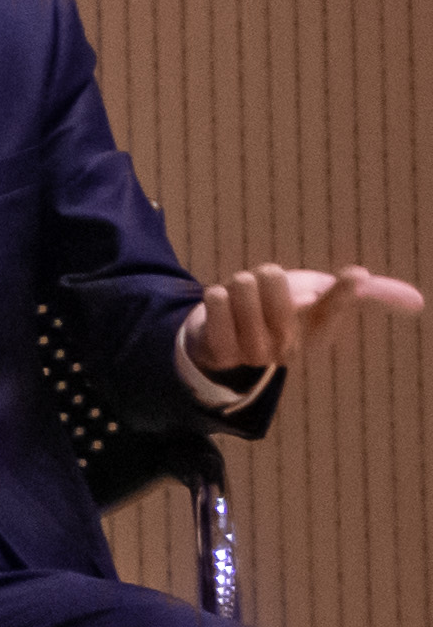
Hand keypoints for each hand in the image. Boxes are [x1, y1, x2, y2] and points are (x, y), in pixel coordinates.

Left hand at [190, 263, 423, 379]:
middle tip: (265, 293)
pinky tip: (221, 307)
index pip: (336, 304)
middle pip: (274, 278)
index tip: (355, 275)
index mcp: (321, 330)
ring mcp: (254, 351)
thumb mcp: (324, 296)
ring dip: (237, 285)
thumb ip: (368, 294)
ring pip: (241, 285)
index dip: (344, 290)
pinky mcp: (220, 351)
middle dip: (265, 274)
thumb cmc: (286, 311)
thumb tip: (419, 303)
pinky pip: (215, 302)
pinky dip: (215, 297)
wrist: (228, 336)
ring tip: (242, 302)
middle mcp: (291, 346)